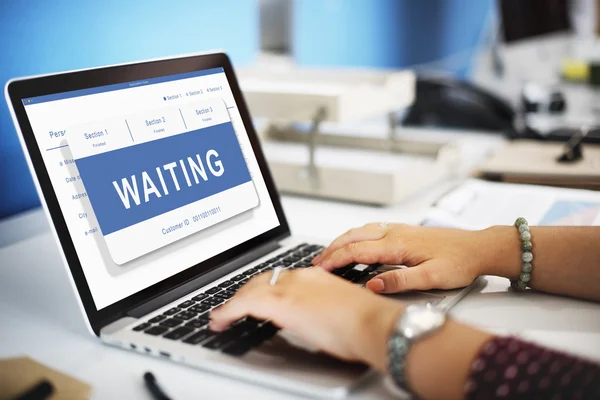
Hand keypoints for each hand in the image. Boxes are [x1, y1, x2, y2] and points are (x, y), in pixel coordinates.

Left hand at [209, 267, 403, 371]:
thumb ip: (320, 309)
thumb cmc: (365, 322)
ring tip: (222, 316)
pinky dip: (228, 311)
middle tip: (232, 307)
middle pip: (261, 280)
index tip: (254, 298)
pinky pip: (244, 303)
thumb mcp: (339, 309)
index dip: (262, 289)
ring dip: (233, 303)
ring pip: (250, 290)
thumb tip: (310, 320)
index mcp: (314, 276)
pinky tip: (221, 319)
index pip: (279, 278)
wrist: (372, 322)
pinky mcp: (281, 303)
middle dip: (244, 293)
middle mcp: (299, 277)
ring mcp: (289, 288)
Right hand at [313, 223, 495, 293]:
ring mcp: (399, 229)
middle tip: (316, 262)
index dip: (336, 259)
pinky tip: (355, 243)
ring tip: (329, 253)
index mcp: (398, 245)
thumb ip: (399, 281)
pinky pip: (372, 230)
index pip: (357, 251)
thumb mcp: (431, 279)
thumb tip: (372, 284)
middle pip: (354, 236)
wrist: (479, 248)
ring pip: (362, 230)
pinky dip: (355, 236)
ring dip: (342, 240)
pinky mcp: (405, 231)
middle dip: (332, 248)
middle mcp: (395, 233)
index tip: (320, 268)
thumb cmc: (459, 263)